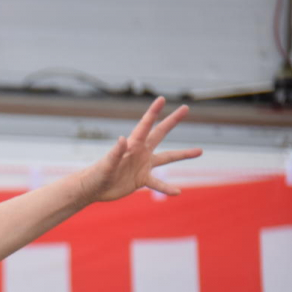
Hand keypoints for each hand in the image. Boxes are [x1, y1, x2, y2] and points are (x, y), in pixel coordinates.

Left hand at [77, 97, 202, 202]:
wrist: (92, 188)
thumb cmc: (96, 174)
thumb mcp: (106, 164)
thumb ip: (115, 152)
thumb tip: (123, 138)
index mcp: (132, 145)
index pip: (145, 125)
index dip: (153, 112)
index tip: (162, 99)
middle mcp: (140, 152)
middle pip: (160, 133)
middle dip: (172, 121)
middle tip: (186, 108)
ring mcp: (143, 165)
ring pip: (167, 157)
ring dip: (183, 154)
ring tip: (200, 151)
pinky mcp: (142, 179)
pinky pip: (158, 183)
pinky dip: (167, 187)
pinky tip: (177, 192)